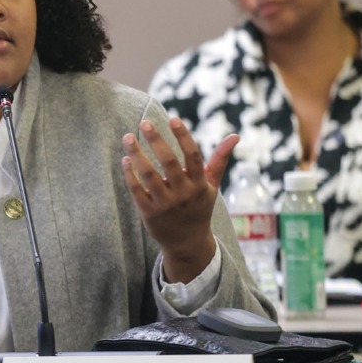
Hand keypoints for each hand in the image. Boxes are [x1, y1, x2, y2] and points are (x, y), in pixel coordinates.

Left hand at [121, 118, 238, 283]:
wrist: (188, 243)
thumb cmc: (199, 207)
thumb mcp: (211, 185)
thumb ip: (220, 159)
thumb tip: (236, 135)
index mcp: (199, 184)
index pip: (193, 156)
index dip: (184, 136)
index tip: (173, 119)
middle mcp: (183, 194)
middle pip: (169, 162)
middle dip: (156, 141)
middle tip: (144, 123)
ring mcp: (165, 204)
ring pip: (149, 175)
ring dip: (137, 154)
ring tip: (127, 137)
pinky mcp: (149, 213)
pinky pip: (137, 191)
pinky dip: (130, 174)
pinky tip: (125, 160)